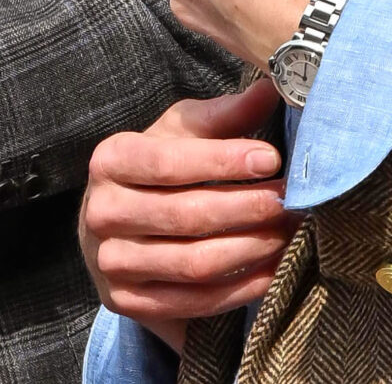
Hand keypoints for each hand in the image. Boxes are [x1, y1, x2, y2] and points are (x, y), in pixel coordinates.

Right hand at [80, 82, 296, 354]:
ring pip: (194, 263)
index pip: (169, 163)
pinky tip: (272, 272)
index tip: (272, 159)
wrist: (113, 225)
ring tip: (288, 234)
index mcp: (110, 160)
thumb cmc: (155, 169)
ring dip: (250, 250)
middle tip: (290, 201)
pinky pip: (193, 303)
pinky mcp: (127, 303)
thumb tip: (271, 88)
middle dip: (247, 208)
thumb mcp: (178, 133)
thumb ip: (221, 115)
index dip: (223, 162)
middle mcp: (101, 213)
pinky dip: (239, 289)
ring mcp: (110, 263)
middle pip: (185, 216)